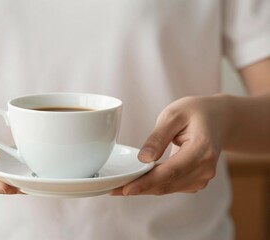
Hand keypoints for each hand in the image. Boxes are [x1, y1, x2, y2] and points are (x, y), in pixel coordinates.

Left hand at [111, 95, 226, 195]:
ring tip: (118, 187)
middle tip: (112, 189)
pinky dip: (153, 185)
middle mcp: (205, 169)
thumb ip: (158, 137)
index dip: (146, 182)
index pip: (170, 172)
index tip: (125, 188)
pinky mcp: (196, 181)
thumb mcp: (173, 114)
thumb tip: (143, 159)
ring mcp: (202, 177)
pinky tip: (136, 182)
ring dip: (143, 189)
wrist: (219, 119)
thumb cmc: (196, 112)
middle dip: (139, 188)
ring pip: (167, 188)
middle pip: (167, 184)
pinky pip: (171, 186)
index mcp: (202, 150)